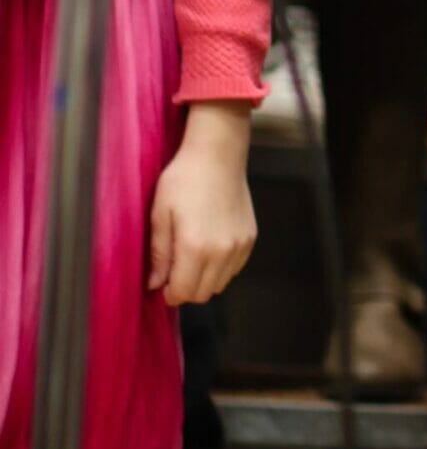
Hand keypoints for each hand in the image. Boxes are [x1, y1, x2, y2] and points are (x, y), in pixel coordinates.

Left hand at [148, 102, 256, 306]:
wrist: (217, 154)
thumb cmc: (184, 179)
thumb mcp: (160, 214)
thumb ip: (159, 254)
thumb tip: (155, 284)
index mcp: (195, 248)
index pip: (183, 293)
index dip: (169, 293)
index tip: (162, 283)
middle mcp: (221, 252)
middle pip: (202, 294)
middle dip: (186, 288)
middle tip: (175, 270)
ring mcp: (239, 245)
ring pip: (220, 284)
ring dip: (204, 279)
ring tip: (193, 256)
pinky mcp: (250, 237)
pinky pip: (234, 268)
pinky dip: (221, 267)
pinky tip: (210, 247)